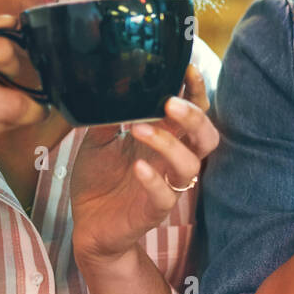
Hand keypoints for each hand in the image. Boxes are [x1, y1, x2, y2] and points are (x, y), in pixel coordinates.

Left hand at [70, 65, 218, 264]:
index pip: (193, 113)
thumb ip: (109, 116)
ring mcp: (166, 186)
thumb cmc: (100, 181)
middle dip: (195, 117)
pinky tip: (137, 167)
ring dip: (169, 144)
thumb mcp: (98, 140)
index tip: (187, 68)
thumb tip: (111, 83)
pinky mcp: (153, 210)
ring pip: (190, 165)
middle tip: (170, 102)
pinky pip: (165, 196)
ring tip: (139, 129)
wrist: (87, 225)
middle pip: (206, 137)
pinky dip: (154, 180)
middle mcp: (171, 161)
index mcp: (165, 140)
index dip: (197, 92)